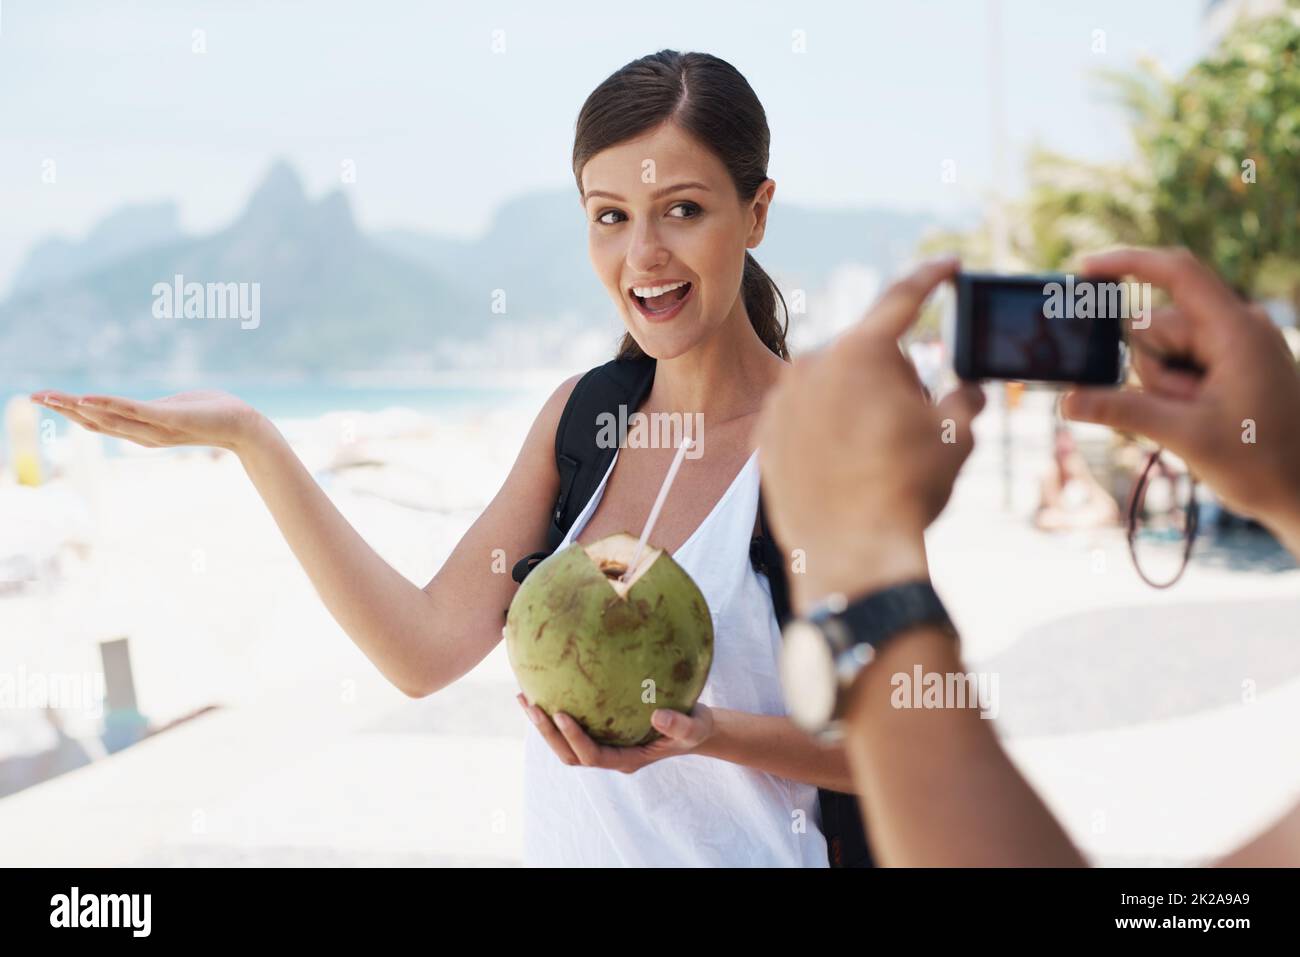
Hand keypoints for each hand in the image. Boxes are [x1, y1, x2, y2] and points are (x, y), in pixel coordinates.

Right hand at [29, 389, 266, 453]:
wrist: (244, 425)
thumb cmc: (212, 412)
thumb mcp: (174, 409)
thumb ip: (153, 409)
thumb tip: (142, 406)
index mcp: (142, 430)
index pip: (98, 422)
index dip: (69, 411)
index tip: (43, 399)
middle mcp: (143, 434)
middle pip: (95, 422)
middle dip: (63, 409)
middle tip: (32, 397)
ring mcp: (156, 428)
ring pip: (108, 418)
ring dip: (77, 406)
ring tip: (52, 397)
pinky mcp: (170, 418)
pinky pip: (135, 411)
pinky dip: (109, 405)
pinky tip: (88, 398)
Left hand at [517, 693, 713, 772]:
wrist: (693, 727)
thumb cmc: (694, 727)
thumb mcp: (693, 727)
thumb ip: (679, 724)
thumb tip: (659, 714)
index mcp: (627, 759)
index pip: (592, 755)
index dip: (573, 738)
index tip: (561, 714)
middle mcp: (610, 755)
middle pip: (569, 754)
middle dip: (548, 733)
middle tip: (532, 705)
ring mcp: (604, 745)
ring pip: (565, 744)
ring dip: (543, 724)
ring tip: (524, 697)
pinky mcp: (601, 731)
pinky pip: (572, 725)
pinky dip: (554, 712)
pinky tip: (543, 686)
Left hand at [756, 257, 984, 612]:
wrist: (850, 554)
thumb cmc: (907, 491)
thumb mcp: (957, 438)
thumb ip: (963, 397)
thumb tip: (966, 388)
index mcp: (864, 351)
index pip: (904, 299)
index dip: (932, 279)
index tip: (948, 267)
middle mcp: (814, 365)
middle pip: (869, 355)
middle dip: (894, 380)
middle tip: (909, 431)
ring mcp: (783, 400)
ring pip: (833, 387)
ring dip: (857, 407)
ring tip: (872, 460)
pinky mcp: (764, 434)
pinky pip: (804, 419)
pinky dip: (824, 433)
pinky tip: (840, 469)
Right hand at [1062, 247, 1299, 547]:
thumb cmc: (1263, 464)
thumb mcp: (1186, 436)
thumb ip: (1124, 412)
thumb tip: (1068, 400)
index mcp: (1236, 330)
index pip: (1178, 273)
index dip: (1128, 263)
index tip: (1084, 270)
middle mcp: (1235, 329)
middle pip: (1157, 327)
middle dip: (1151, 371)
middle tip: (1181, 412)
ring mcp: (1233, 348)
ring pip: (1162, 352)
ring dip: (1162, 389)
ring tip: (1196, 421)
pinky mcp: (1229, 367)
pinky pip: (1179, 367)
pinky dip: (1173, 394)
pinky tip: (1195, 420)